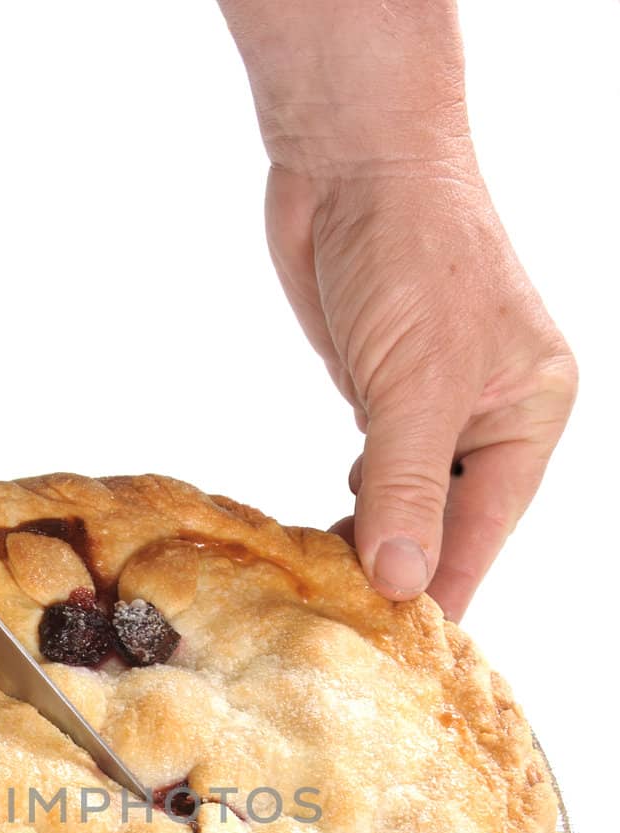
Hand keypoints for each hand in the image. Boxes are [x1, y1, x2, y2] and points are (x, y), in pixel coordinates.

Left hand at [266, 158, 576, 617]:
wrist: (354, 160)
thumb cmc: (410, 250)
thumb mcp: (413, 384)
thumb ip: (405, 486)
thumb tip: (403, 580)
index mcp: (529, 414)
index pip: (484, 528)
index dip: (441, 587)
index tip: (403, 652)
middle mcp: (490, 415)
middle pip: (448, 521)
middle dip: (402, 570)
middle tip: (351, 631)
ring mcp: (434, 405)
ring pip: (407, 501)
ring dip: (370, 541)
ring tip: (330, 594)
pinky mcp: (383, 393)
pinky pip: (374, 473)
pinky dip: (352, 505)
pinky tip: (323, 536)